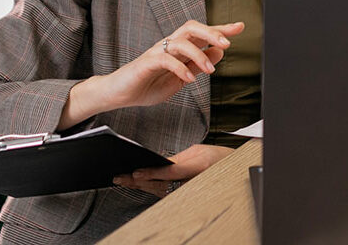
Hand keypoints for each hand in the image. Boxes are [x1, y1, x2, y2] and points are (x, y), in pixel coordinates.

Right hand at [58, 21, 244, 128]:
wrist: (118, 93)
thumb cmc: (147, 84)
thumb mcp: (180, 78)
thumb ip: (197, 65)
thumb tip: (218, 54)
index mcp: (179, 47)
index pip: (202, 33)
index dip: (221, 29)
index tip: (240, 26)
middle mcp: (169, 44)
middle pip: (192, 27)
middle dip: (212, 32)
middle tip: (227, 43)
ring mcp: (157, 51)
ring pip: (181, 41)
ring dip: (199, 54)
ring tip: (210, 70)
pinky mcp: (146, 62)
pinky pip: (165, 59)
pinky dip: (180, 68)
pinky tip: (188, 79)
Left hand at [113, 143, 233, 196]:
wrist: (228, 170)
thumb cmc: (216, 158)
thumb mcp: (198, 151)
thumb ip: (178, 158)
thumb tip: (159, 162)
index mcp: (197, 168)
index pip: (170, 172)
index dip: (152, 173)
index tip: (136, 172)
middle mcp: (190, 182)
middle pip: (159, 184)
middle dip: (138, 181)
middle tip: (120, 177)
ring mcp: (185, 191)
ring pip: (157, 191)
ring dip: (139, 186)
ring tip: (122, 180)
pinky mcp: (181, 195)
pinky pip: (161, 193)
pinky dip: (147, 188)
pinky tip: (135, 184)